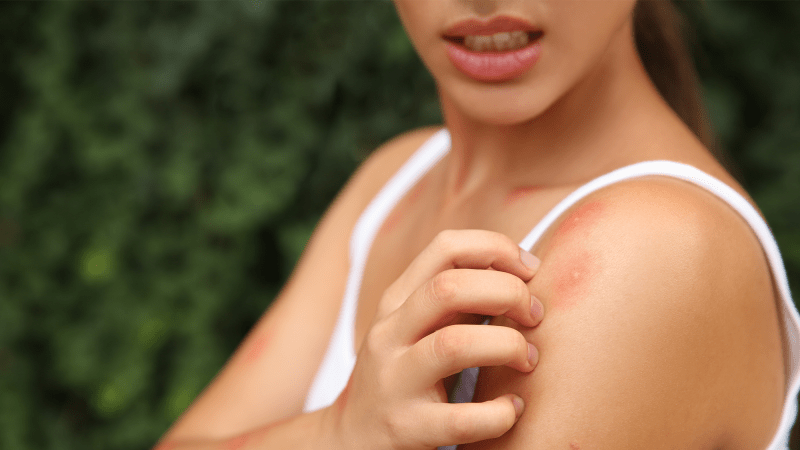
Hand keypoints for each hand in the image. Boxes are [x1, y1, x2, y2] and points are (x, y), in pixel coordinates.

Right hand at [323, 230, 543, 449]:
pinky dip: (499, 412)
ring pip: (454, 344)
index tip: (530, 270)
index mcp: (397, 301)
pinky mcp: (404, 427)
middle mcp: (389, 334)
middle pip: (450, 288)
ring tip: (528, 359)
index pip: (446, 247)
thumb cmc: (403, 374)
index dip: (496, 248)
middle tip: (535, 315)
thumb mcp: (418, 326)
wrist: (352, 438)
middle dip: (508, 292)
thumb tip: (520, 272)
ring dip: (507, 345)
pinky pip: (460, 418)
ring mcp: (393, 380)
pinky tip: (514, 408)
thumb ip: (458, 299)